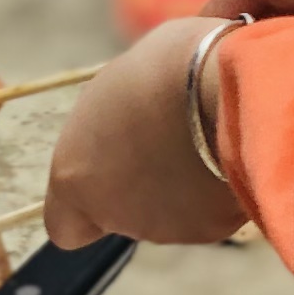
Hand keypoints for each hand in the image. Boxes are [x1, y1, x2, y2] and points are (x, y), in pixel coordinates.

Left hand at [45, 18, 251, 247]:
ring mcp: (163, 226)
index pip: (63, 223)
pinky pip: (211, 207)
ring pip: (169, 212)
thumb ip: (117, 109)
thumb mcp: (124, 76)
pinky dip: (217, 187)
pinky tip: (229, 150)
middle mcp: (113, 210)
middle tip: (167, 141)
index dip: (85, 205)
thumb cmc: (169, 67)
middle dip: (142, 182)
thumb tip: (129, 100)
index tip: (107, 173)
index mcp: (76, 172)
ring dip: (181, 183)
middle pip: (123, 210)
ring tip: (206, 135)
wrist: (230, 91)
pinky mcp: (211, 227)